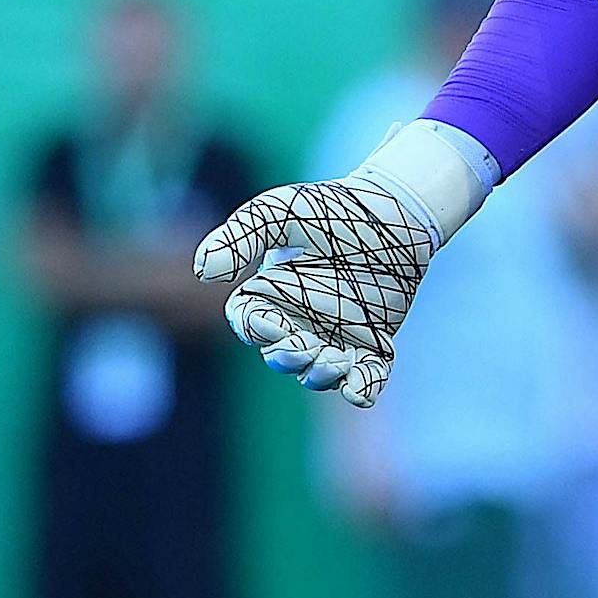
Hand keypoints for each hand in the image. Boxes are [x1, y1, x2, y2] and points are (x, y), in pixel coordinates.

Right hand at [192, 120, 491, 406]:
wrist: (394, 211)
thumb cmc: (331, 208)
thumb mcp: (279, 212)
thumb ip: (241, 236)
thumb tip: (203, 271)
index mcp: (270, 293)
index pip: (249, 322)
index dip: (256, 329)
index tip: (271, 322)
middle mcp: (299, 321)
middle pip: (282, 356)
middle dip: (290, 358)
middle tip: (304, 346)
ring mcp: (336, 336)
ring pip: (318, 374)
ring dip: (323, 375)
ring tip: (336, 360)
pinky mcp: (373, 345)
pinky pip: (364, 381)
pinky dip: (361, 389)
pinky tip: (361, 386)